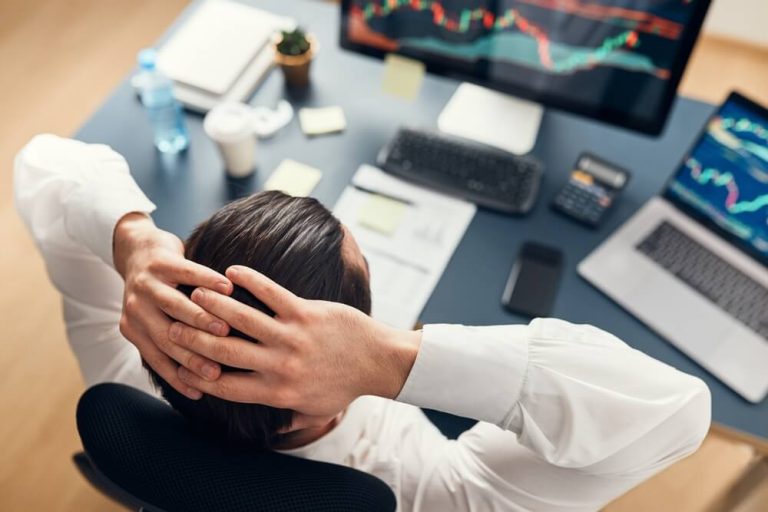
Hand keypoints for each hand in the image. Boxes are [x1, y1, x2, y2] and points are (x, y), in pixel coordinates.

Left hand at [113, 213, 232, 398]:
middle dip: (193, 355)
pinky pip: (187, 272)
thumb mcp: (152, 319)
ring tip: (226, 329)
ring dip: (201, 319)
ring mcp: (146, 284)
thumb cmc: (156, 292)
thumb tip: (195, 382)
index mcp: (134, 328)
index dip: (179, 377)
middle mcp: (135, 308)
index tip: (203, 391)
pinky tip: (228, 288)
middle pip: (167, 337)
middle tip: (218, 368)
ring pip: (175, 306)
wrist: (136, 248)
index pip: (158, 358)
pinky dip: (208, 280)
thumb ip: (167, 342)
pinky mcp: (160, 261)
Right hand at [169, 266, 420, 429]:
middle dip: (193, 337)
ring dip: (213, 304)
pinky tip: (232, 271)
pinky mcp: (306, 312)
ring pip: (241, 318)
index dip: (196, 373)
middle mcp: (280, 365)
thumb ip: (286, 414)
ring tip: (194, 293)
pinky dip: (249, 279)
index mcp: (277, 390)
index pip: (224, 384)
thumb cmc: (344, 385)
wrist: (378, 361)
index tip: (179, 361)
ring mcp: (292, 336)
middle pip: (223, 350)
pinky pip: (271, 292)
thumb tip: (267, 425)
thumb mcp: (313, 409)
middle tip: (172, 324)